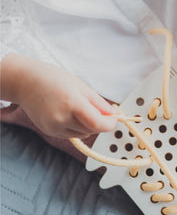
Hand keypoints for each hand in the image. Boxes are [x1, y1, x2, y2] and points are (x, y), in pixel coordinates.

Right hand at [1, 54, 116, 138]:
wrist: (24, 82)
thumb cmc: (53, 79)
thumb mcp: (81, 86)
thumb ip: (99, 103)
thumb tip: (113, 115)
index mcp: (72, 103)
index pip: (98, 124)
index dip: (110, 124)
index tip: (114, 119)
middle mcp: (62, 118)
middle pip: (92, 130)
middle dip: (99, 122)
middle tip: (95, 108)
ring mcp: (54, 127)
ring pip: (84, 134)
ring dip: (87, 125)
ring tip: (77, 108)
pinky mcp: (50, 132)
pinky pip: (72, 135)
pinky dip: (76, 128)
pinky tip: (68, 114)